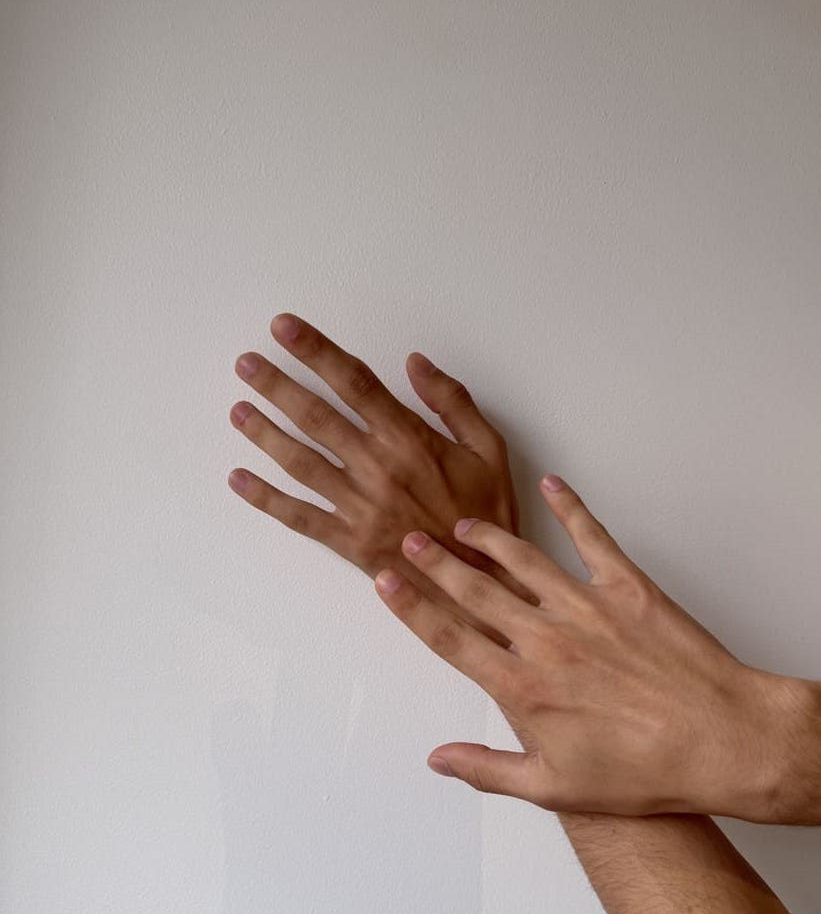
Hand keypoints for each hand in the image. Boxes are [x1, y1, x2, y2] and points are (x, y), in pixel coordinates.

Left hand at [227, 313, 528, 631]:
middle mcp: (378, 467)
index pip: (354, 382)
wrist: (486, 584)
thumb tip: (416, 363)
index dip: (316, 351)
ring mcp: (360, 506)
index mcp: (410, 439)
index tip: (286, 328)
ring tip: (237, 410)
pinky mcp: (350, 541)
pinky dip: (266, 499)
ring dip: (265, 434)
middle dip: (277, 385)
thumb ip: (453, 402)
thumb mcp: (490, 449)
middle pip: (317, 416)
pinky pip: (300, 516)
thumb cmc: (488, 516)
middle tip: (246, 363)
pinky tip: (239, 480)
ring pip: (301, 462)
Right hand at [374, 474, 814, 822]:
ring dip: (487, 538)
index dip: (411, 608)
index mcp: (522, 687)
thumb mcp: (554, 788)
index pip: (449, 638)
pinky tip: (553, 486)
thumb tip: (438, 759)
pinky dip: (570, 508)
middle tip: (411, 540)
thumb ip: (488, 769)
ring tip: (463, 524)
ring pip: (521, 560)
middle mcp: (545, 639)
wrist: (722, 741)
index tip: (385, 582)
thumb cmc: (645, 774)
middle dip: (436, 563)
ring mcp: (586, 608)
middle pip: (474, 590)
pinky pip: (591, 538)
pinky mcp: (628, 589)